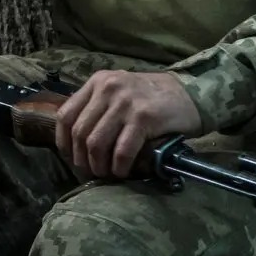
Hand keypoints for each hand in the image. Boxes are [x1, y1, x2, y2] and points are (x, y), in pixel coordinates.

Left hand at [56, 69, 200, 178]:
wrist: (191, 93)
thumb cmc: (152, 98)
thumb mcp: (119, 92)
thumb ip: (98, 107)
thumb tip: (76, 141)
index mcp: (98, 82)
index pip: (66, 114)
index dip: (64, 142)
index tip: (71, 158)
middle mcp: (108, 88)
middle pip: (79, 132)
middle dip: (82, 159)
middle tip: (91, 172)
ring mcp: (126, 102)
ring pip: (96, 143)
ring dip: (98, 165)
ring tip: (106, 174)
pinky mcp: (144, 117)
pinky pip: (122, 150)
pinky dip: (119, 166)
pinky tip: (122, 172)